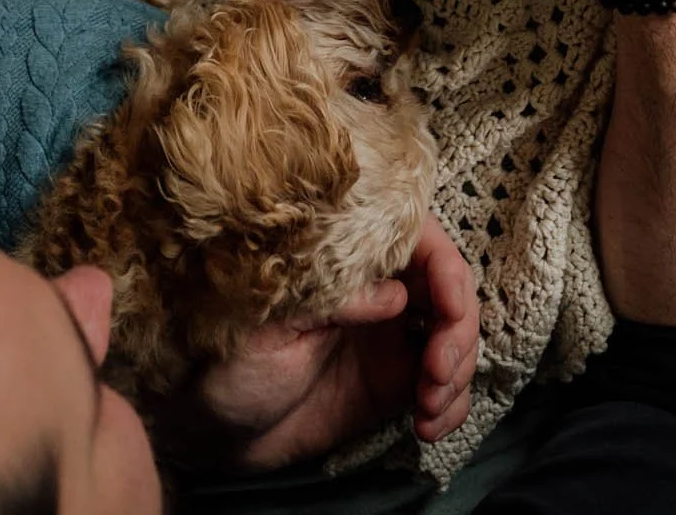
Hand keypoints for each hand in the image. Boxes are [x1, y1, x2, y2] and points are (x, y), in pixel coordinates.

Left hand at [159, 217, 478, 471]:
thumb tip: (393, 294)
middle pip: (449, 291)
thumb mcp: (267, 327)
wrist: (217, 432)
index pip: (418, 242)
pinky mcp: (394, 383)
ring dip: (458, 373)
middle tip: (434, 375)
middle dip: (457, 333)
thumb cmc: (229, 364)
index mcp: (348, 262)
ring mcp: (390, 338)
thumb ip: (327, 303)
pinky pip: (444, 387)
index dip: (446, 270)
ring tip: (428, 410)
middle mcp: (378, 292)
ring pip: (455, 338)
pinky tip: (430, 425)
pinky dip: (452, 405)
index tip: (449, 310)